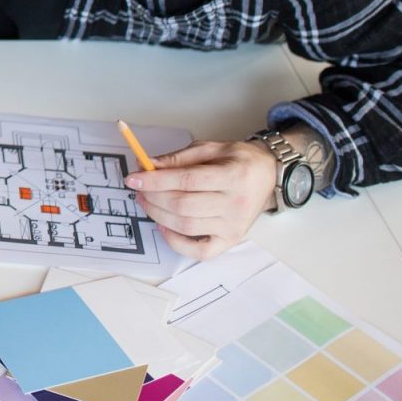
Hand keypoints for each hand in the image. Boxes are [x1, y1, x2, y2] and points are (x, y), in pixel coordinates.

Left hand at [126, 139, 279, 260]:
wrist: (268, 176)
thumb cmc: (239, 161)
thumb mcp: (210, 148)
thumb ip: (179, 158)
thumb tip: (148, 165)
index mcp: (233, 176)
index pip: (187, 181)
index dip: (156, 180)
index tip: (133, 178)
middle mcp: (236, 205)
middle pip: (183, 206)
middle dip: (153, 197)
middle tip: (139, 188)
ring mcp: (234, 226)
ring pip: (186, 226)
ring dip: (158, 215)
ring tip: (146, 201)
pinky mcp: (231, 240)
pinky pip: (200, 251)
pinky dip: (177, 242)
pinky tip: (163, 227)